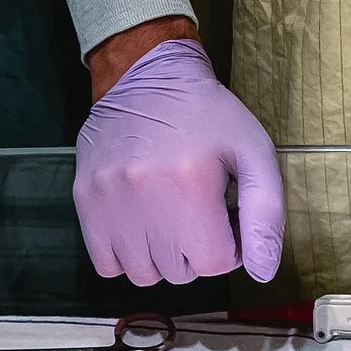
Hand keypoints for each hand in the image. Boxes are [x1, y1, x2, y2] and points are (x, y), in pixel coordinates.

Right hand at [73, 37, 283, 287]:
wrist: (146, 76)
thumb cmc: (208, 116)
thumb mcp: (254, 154)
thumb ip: (266, 216)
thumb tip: (262, 273)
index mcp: (191, 185)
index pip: (215, 263)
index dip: (228, 246)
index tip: (224, 217)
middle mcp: (144, 196)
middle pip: (180, 272)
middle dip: (196, 250)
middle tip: (196, 212)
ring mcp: (108, 201)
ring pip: (143, 273)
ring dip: (162, 257)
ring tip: (168, 218)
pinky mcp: (85, 200)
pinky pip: (107, 264)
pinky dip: (126, 255)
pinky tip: (140, 226)